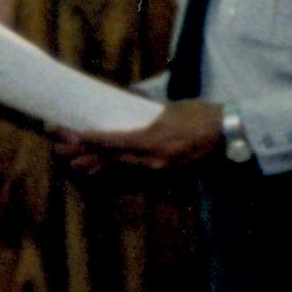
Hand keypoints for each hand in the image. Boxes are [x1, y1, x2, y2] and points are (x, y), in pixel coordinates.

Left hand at [61, 100, 226, 174]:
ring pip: (118, 176)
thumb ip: (144, 114)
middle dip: (85, 157)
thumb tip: (123, 107)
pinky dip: (114, 180)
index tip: (75, 135)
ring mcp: (158, 176)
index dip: (91, 141)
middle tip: (64, 151)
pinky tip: (101, 179)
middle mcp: (153, 163)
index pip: (114, 142)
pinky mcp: (164, 182)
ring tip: (74, 166)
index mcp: (153, 140)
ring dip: (95, 171)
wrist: (228, 138)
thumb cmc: (200, 117)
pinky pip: (133, 183)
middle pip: (111, 162)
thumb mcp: (168, 109)